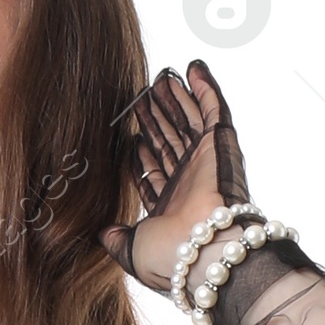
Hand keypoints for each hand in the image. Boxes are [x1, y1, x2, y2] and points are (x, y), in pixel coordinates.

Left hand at [100, 59, 251, 293]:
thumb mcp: (131, 250)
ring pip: (187, 122)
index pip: (154, 174)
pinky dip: (205, 87)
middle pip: (169, 143)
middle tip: (143, 97)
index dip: (142, 154)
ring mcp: (206, 163)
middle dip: (156, 120)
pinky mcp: (221, 145)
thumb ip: (116, 240)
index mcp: (169, 209)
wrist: (203, 250)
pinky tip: (193, 68)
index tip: (132, 137)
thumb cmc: (169, 256)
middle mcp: (189, 185)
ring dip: (175, 99)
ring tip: (161, 78)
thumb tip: (102, 234)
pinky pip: (214, 109)